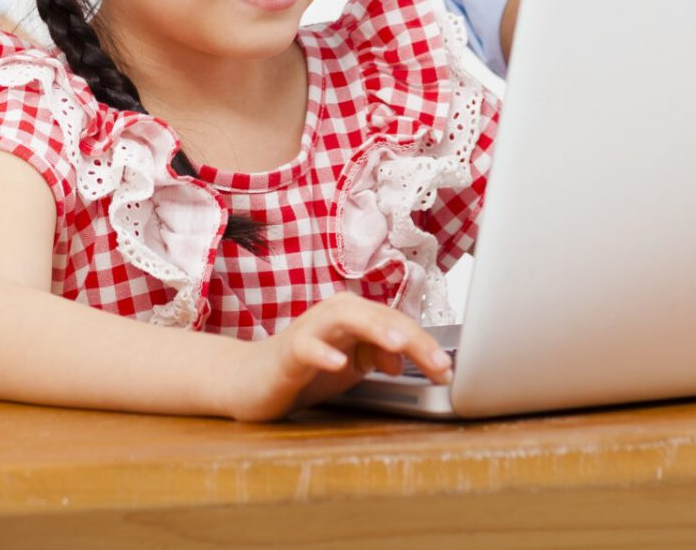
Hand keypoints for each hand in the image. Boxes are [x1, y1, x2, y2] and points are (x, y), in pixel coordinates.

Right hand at [228, 294, 450, 420]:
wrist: (250, 380)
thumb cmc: (304, 369)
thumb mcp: (351, 364)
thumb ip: (378, 356)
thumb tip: (404, 358)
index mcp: (354, 316)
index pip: (397, 323)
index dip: (424, 344)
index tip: (445, 370)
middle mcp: (334, 315)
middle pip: (379, 315)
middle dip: (412, 338)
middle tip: (438, 363)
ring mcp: (310, 331)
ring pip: (345, 317)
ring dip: (373, 329)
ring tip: (397, 345)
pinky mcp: (287, 352)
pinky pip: (306, 347)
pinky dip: (323, 353)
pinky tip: (339, 365)